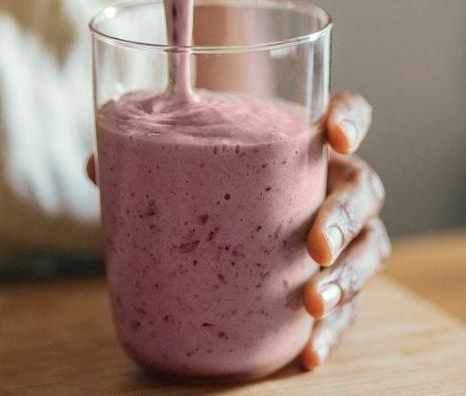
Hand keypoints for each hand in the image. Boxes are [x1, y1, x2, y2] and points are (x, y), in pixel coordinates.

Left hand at [83, 90, 386, 371]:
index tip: (333, 135)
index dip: (350, 118)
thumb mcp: (186, 162)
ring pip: (370, 249)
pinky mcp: (336, 283)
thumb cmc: (216, 179)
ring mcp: (342, 236)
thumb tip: (95, 165)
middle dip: (344, 218)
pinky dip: (334, 333)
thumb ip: (148, 157)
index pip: (349, 112)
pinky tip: (309, 353)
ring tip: (315, 302)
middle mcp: (334, 184)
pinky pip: (351, 309)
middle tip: (315, 245)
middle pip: (364, 190)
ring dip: (348, 277)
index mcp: (306, 142)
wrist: (229, 222)